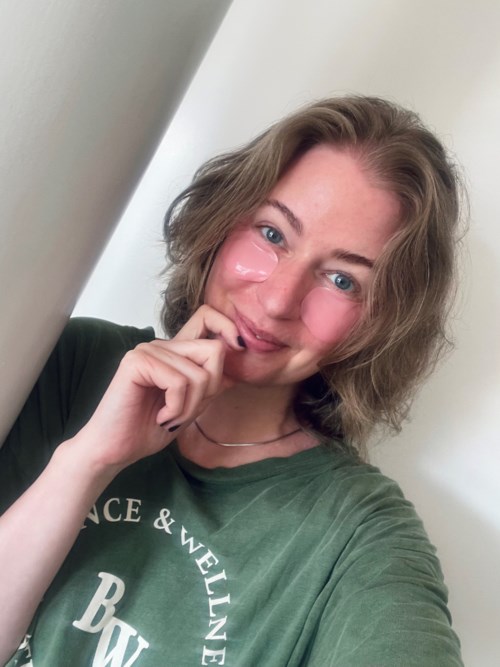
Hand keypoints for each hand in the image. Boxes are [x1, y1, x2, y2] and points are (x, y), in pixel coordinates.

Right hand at [70, 306, 242, 471]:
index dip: (229, 328)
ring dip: (189, 407)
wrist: (114, 450)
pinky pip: (178, 382)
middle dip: (209, 389)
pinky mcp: (137, 362)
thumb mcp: (190, 407)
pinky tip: (160, 417)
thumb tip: (237, 369)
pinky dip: (176, 407)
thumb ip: (209, 386)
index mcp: (175, 352)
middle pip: (213, 350)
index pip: (207, 317)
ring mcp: (148, 350)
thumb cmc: (147, 429)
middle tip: (186, 412)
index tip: (239, 350)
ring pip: (199, 373)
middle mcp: (162, 345)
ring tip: (169, 418)